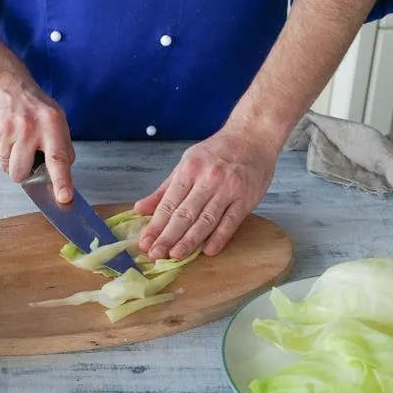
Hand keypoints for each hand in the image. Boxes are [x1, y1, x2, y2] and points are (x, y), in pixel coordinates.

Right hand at [0, 78, 74, 202]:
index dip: (61, 181)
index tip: (64, 197)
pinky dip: (0, 151)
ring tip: (15, 139)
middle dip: (23, 171)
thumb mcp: (57, 119)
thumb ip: (62, 148)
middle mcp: (28, 127)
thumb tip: (62, 178)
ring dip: (11, 160)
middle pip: (21, 172)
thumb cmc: (34, 106)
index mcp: (51, 124)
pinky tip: (4, 135)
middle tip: (26, 154)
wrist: (4, 83)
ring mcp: (6, 130)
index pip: (58, 158)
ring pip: (6, 168)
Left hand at [133, 128, 279, 259]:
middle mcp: (207, 179)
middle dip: (168, 237)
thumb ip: (164, 190)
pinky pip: (231, 221)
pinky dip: (219, 237)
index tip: (145, 243)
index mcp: (189, 170)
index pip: (168, 203)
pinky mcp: (246, 198)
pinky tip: (208, 250)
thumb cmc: (217, 152)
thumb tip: (140, 209)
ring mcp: (228, 189)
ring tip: (175, 256)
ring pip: (206, 219)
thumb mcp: (186, 163)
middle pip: (184, 214)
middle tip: (155, 255)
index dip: (155, 226)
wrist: (253, 135)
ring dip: (190, 240)